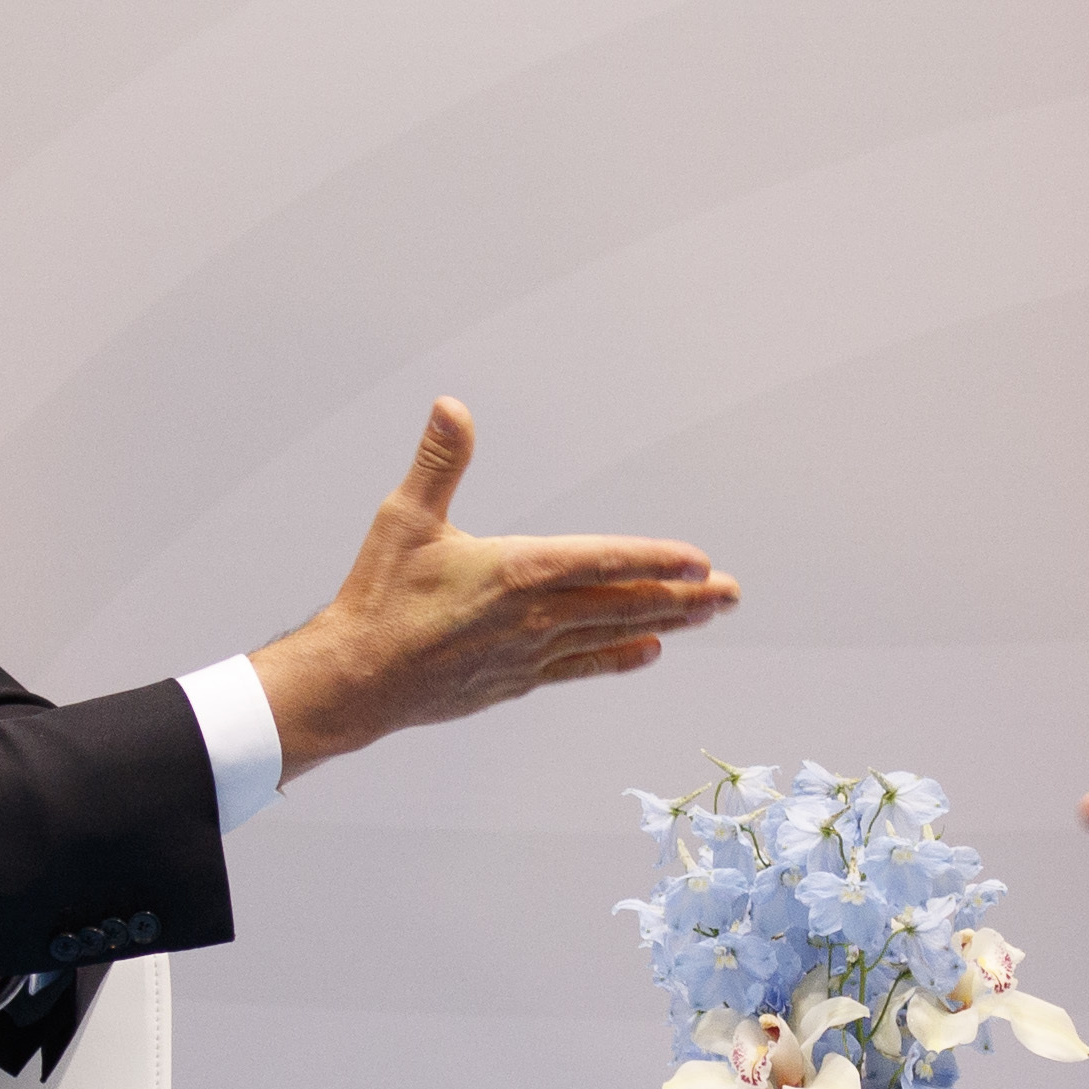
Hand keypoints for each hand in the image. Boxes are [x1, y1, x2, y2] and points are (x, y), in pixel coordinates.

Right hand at [246, 401, 740, 778]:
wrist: (355, 681)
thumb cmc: (378, 596)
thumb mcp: (405, 519)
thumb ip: (439, 462)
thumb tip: (453, 406)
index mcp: (515, 572)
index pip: (601, 562)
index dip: (653, 559)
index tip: (698, 559)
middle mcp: (534, 617)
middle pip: (623, 603)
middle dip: (682, 596)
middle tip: (733, 592)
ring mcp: (530, 654)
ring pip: (611, 635)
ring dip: (663, 622)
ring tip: (707, 615)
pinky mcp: (518, 680)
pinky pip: (582, 666)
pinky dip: (619, 657)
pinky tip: (649, 652)